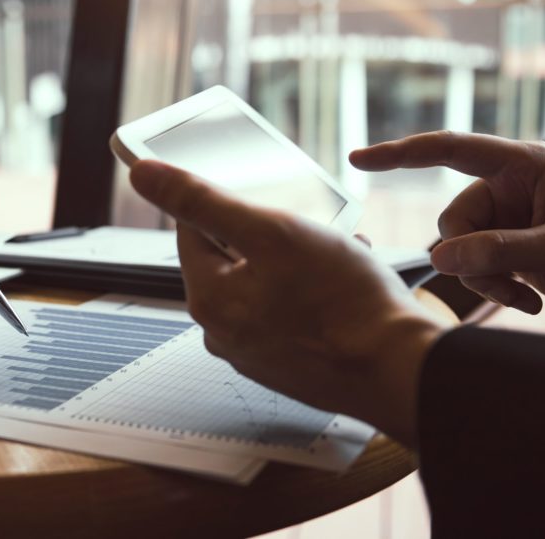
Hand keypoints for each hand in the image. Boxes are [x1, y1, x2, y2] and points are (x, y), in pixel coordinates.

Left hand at [130, 160, 446, 446]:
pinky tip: (345, 284)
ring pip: (267, 282)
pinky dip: (313, 292)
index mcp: (208, 300)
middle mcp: (223, 333)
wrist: (401, 370)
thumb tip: (143, 175)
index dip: (230, 201)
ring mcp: (257, 353)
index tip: (264, 194)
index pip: (193, 228)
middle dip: (275, 232)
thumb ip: (202, 201)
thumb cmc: (343, 302)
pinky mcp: (289, 365)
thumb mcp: (271, 232)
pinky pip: (290, 312)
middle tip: (314, 229)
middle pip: (234, 255)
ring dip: (300, 259)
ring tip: (339, 254)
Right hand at [350, 131, 544, 315]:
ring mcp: (502, 216)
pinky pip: (471, 267)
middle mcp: (506, 185)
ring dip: (485, 278)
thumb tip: (440, 257)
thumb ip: (501, 250)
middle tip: (512, 278)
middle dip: (472, 255)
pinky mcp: (502, 244)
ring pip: (456, 249)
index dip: (401, 153)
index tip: (358, 159)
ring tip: (526, 291)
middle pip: (451, 219)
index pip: (449, 149)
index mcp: (521, 164)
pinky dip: (494, 287)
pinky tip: (531, 298)